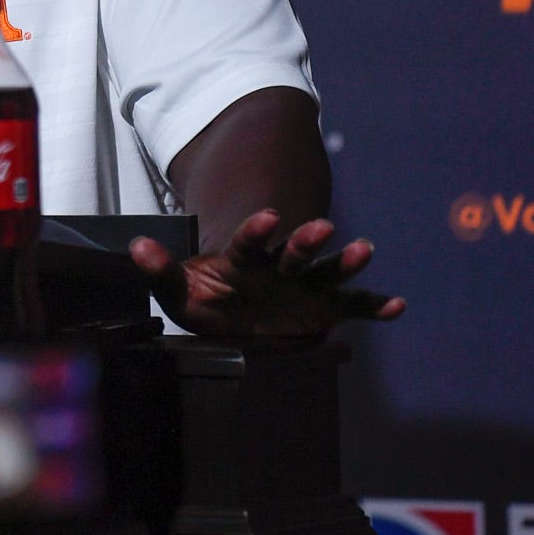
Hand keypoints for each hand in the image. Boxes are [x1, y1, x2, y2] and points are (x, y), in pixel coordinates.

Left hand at [128, 209, 405, 338]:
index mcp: (243, 261)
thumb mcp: (178, 292)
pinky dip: (376, 307)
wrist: (235, 319)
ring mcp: (305, 287)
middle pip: (294, 251)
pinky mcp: (326, 309)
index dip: (258, 229)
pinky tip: (398, 306)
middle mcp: (279, 268)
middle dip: (306, 240)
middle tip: (322, 225)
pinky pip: (354, 307)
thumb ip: (159, 272)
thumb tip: (135, 248)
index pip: (249, 241)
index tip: (270, 215)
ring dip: (345, 262)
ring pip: (327, 271)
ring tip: (365, 250)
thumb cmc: (208, 300)